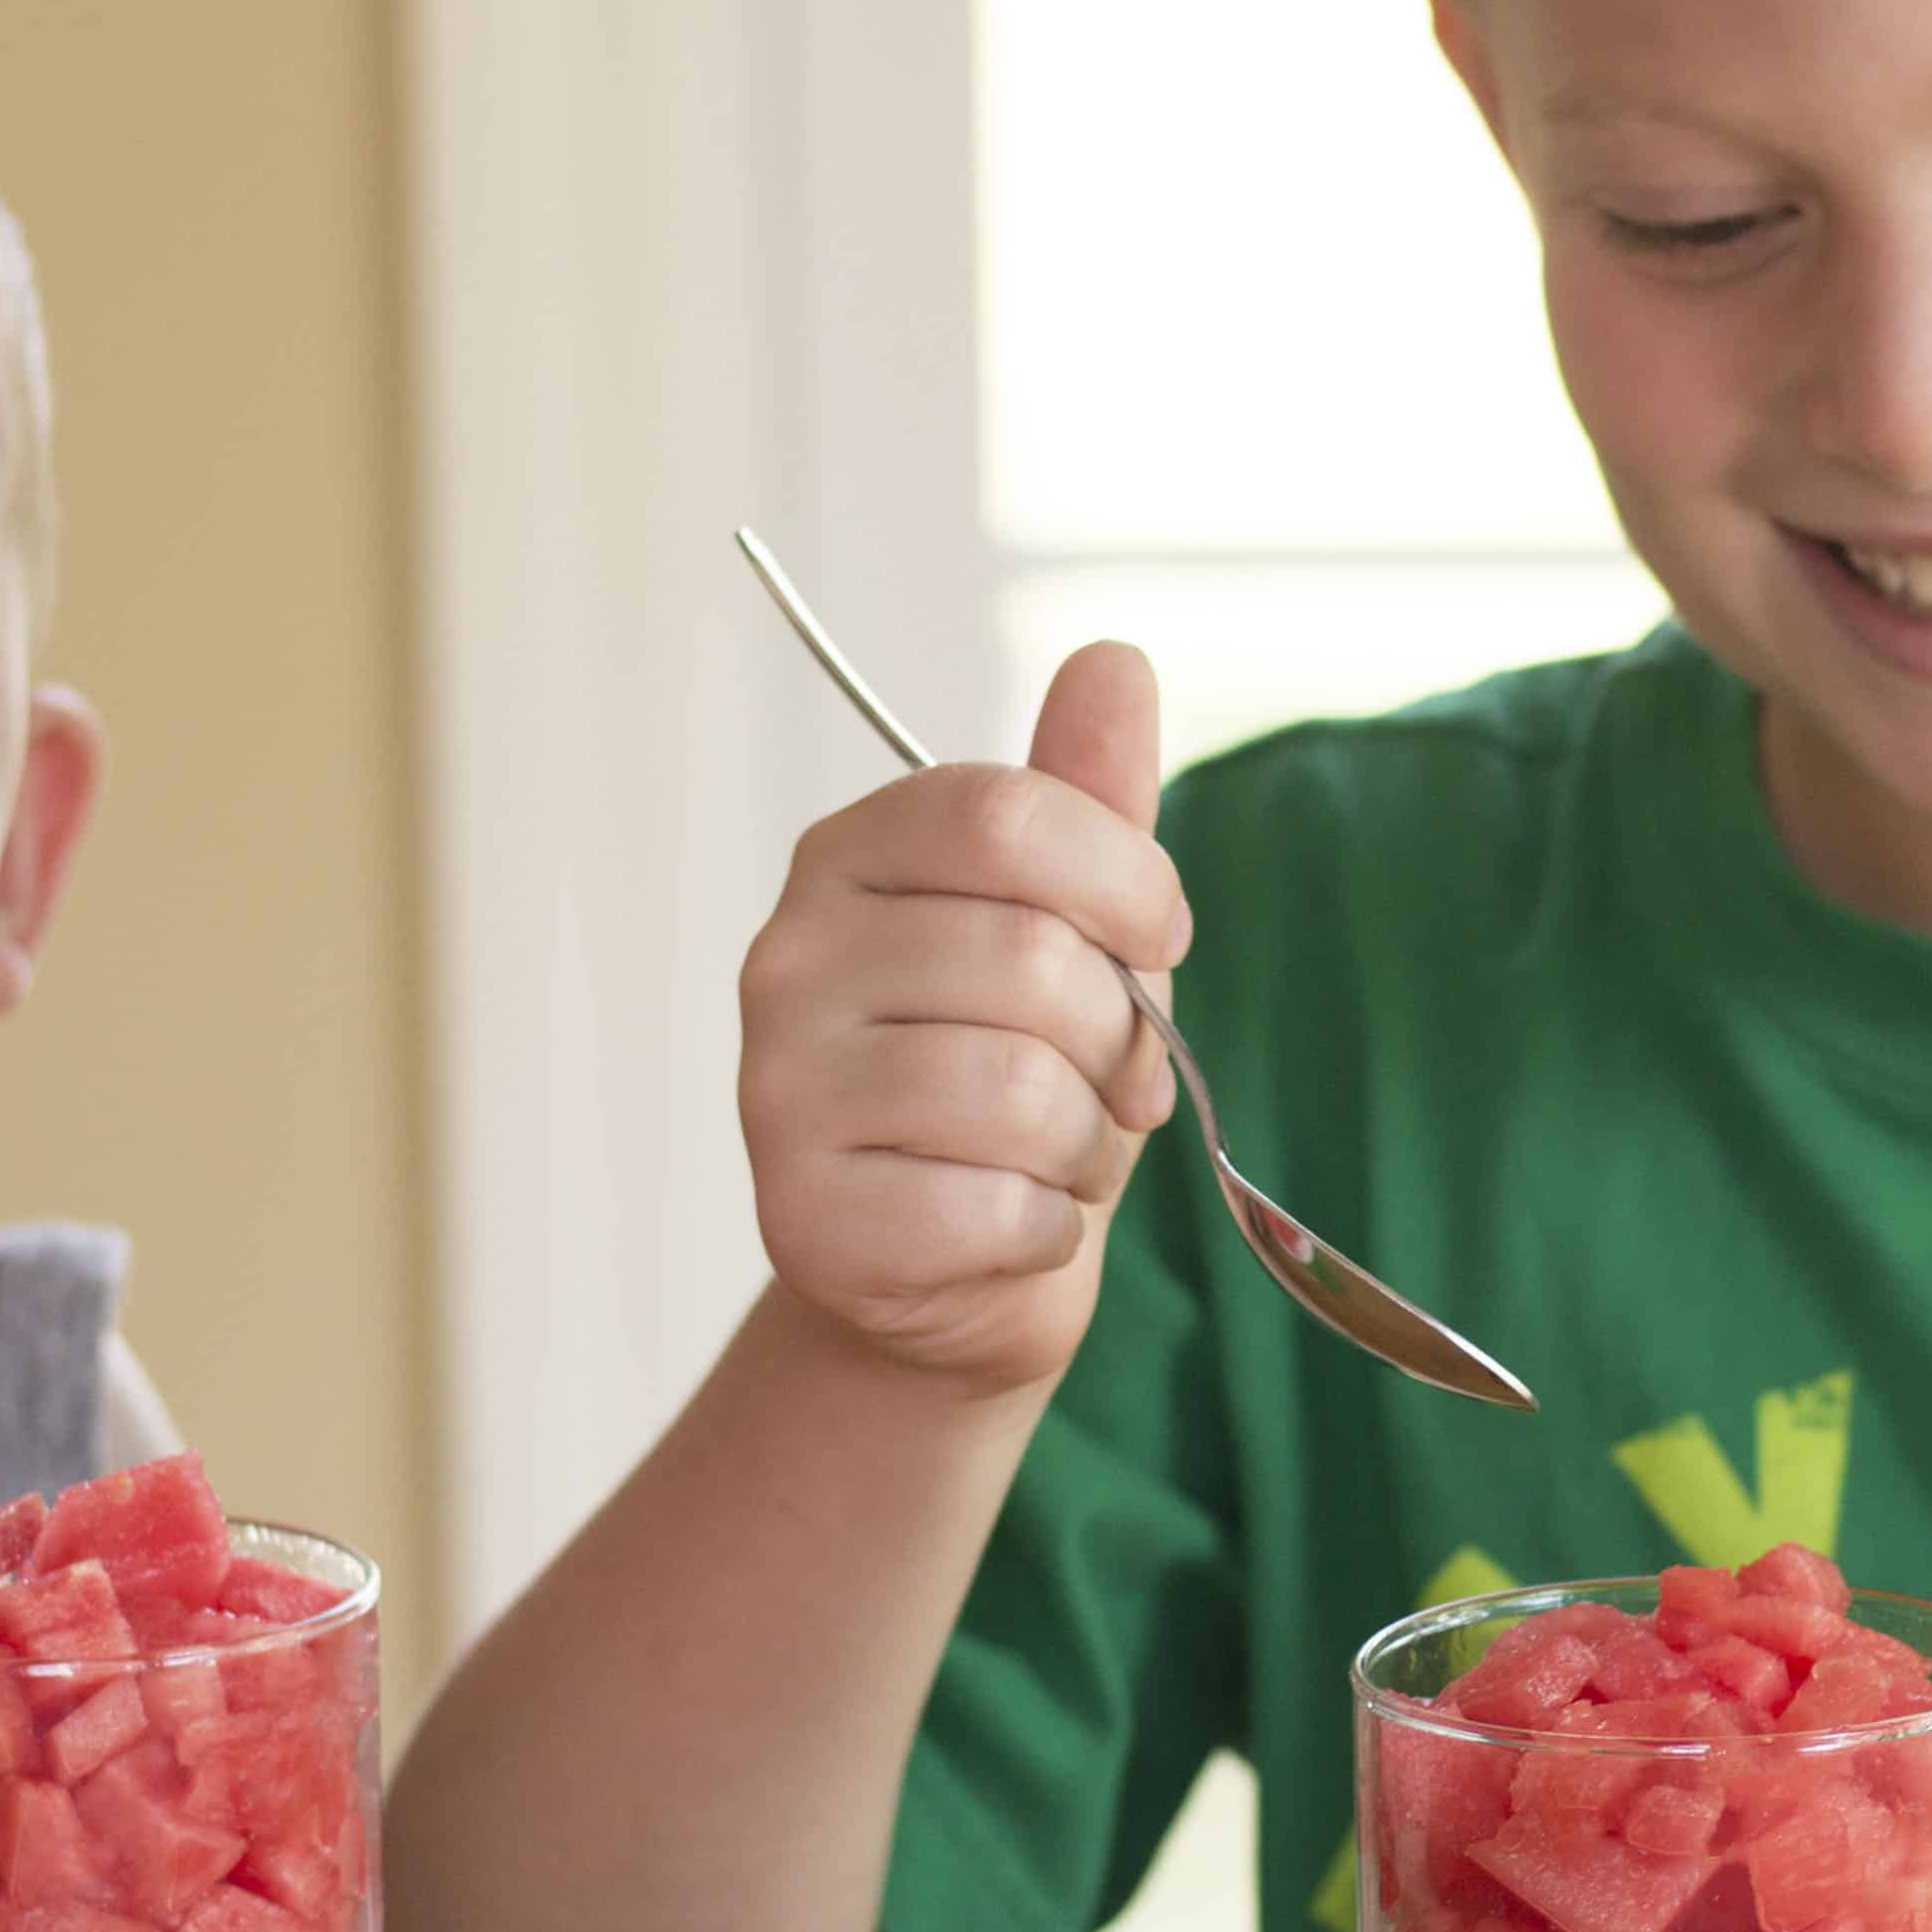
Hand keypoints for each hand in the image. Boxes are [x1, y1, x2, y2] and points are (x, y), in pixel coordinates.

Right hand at [737, 642, 1190, 1393]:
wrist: (954, 1274)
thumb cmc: (1021, 1076)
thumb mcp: (1070, 928)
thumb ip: (1087, 802)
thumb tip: (1113, 657)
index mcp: (850, 856)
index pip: (1011, 817)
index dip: (1126, 885)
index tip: (1155, 939)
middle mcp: (787, 958)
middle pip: (1032, 961)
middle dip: (1118, 1040)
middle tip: (1107, 1083)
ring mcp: (776, 1090)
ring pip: (1021, 1091)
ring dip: (1081, 1143)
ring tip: (1047, 1153)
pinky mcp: (800, 1217)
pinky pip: (996, 1208)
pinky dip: (1043, 1228)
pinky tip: (1004, 1222)